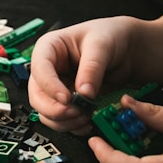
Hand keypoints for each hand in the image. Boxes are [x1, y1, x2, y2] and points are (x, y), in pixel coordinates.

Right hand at [28, 18, 134, 133]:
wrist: (125, 49)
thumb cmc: (109, 36)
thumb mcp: (101, 45)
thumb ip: (92, 68)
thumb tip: (84, 93)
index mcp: (49, 48)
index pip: (40, 69)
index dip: (50, 87)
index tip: (67, 98)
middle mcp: (49, 70)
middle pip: (37, 96)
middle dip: (56, 109)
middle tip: (77, 112)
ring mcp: (56, 88)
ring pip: (46, 113)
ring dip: (65, 121)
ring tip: (86, 117)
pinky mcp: (67, 102)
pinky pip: (61, 120)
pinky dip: (72, 126)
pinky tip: (87, 122)